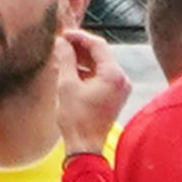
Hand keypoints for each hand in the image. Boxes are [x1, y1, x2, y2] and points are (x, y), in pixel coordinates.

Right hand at [54, 25, 134, 145]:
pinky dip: (86, 73)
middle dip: (79, 49)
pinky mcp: (114, 97)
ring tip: (60, 59)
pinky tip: (69, 72)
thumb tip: (62, 43)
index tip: (63, 35)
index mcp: (114, 75)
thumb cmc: (76, 119)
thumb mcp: (67, 85)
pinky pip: (100, 78)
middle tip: (60, 45)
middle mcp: (121, 80)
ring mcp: (119, 89)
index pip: (98, 45)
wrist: (85, 147)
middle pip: (100, 54)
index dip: (79, 37)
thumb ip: (65, 60)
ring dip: (81, 61)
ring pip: (99, 66)